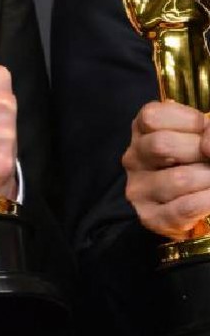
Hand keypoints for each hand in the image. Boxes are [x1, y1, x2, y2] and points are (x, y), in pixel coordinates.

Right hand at [123, 101, 209, 239]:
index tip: (204, 134)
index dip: (190, 121)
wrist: (200, 201)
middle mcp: (133, 159)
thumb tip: (208, 145)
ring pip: (179, 179)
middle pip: (161, 145)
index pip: (152, 117)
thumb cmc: (202, 160)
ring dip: (209, 179)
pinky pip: (186, 207)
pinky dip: (208, 201)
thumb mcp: (203, 136)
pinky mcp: (150, 217)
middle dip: (201, 152)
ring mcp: (138, 189)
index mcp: (142, 132)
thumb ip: (209, 129)